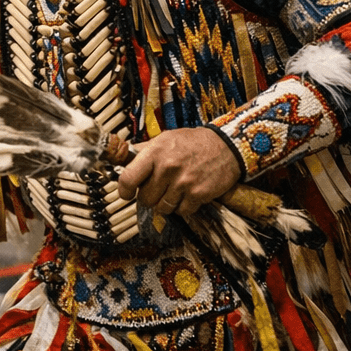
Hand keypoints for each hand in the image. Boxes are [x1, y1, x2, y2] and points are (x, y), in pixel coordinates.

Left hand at [117, 127, 240, 216]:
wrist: (227, 146)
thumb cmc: (193, 142)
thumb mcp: (165, 138)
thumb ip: (144, 150)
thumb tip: (124, 157)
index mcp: (155, 152)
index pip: (128, 178)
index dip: (124, 190)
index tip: (126, 193)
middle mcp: (167, 168)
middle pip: (145, 198)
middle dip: (148, 197)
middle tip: (156, 190)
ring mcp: (183, 183)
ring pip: (162, 208)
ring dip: (165, 204)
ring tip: (172, 192)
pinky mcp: (198, 194)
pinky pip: (181, 211)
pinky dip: (182, 207)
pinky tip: (186, 195)